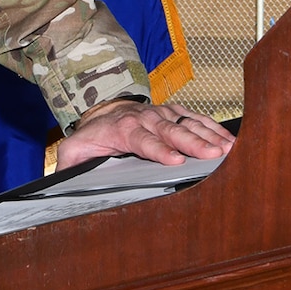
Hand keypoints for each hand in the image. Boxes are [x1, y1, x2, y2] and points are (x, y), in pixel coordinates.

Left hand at [55, 99, 235, 170]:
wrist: (107, 106)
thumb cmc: (94, 133)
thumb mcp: (74, 148)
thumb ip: (69, 164)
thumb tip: (62, 183)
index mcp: (125, 129)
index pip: (144, 141)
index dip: (160, 150)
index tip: (175, 160)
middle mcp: (148, 119)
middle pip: (173, 131)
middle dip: (194, 143)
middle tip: (212, 154)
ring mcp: (164, 114)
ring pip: (189, 124)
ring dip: (209, 135)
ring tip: (228, 148)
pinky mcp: (176, 113)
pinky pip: (197, 119)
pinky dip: (213, 128)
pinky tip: (228, 139)